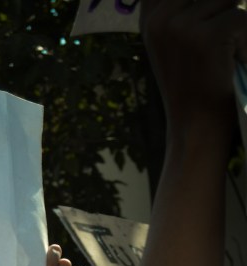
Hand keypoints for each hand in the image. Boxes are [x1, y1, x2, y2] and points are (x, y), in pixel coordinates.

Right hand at [142, 0, 246, 124]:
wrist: (194, 130)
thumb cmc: (193, 86)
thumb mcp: (176, 41)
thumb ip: (183, 8)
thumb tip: (214, 1)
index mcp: (151, 16)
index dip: (203, 5)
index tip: (208, 22)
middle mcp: (160, 18)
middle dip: (225, 11)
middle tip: (223, 40)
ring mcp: (181, 27)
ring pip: (232, 0)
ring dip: (237, 26)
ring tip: (226, 56)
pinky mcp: (207, 37)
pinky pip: (243, 19)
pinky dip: (246, 43)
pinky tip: (234, 64)